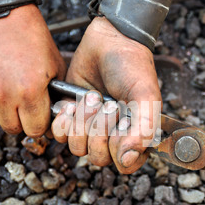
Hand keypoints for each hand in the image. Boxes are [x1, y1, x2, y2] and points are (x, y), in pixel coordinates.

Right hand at [0, 4, 65, 136]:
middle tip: (22, 106)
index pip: (35, 129)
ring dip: (0, 111)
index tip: (37, 117)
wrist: (2, 11)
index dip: (39, 124)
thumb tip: (55, 116)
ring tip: (6, 92)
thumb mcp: (55, 66)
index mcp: (30, 91)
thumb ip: (55, 94)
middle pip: (12, 129)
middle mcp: (3, 93)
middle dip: (20, 120)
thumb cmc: (31, 37)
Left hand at [51, 17, 161, 173]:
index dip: (119, 147)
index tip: (123, 122)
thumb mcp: (145, 96)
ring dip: (83, 121)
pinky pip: (59, 135)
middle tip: (108, 104)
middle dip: (99, 129)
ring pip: (77, 147)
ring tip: (92, 97)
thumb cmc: (132, 67)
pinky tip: (74, 102)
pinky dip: (64, 119)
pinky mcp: (70, 117)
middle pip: (97, 158)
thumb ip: (144, 129)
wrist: (109, 40)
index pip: (124, 165)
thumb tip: (128, 160)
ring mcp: (89, 128)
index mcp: (134, 136)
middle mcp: (111, 137)